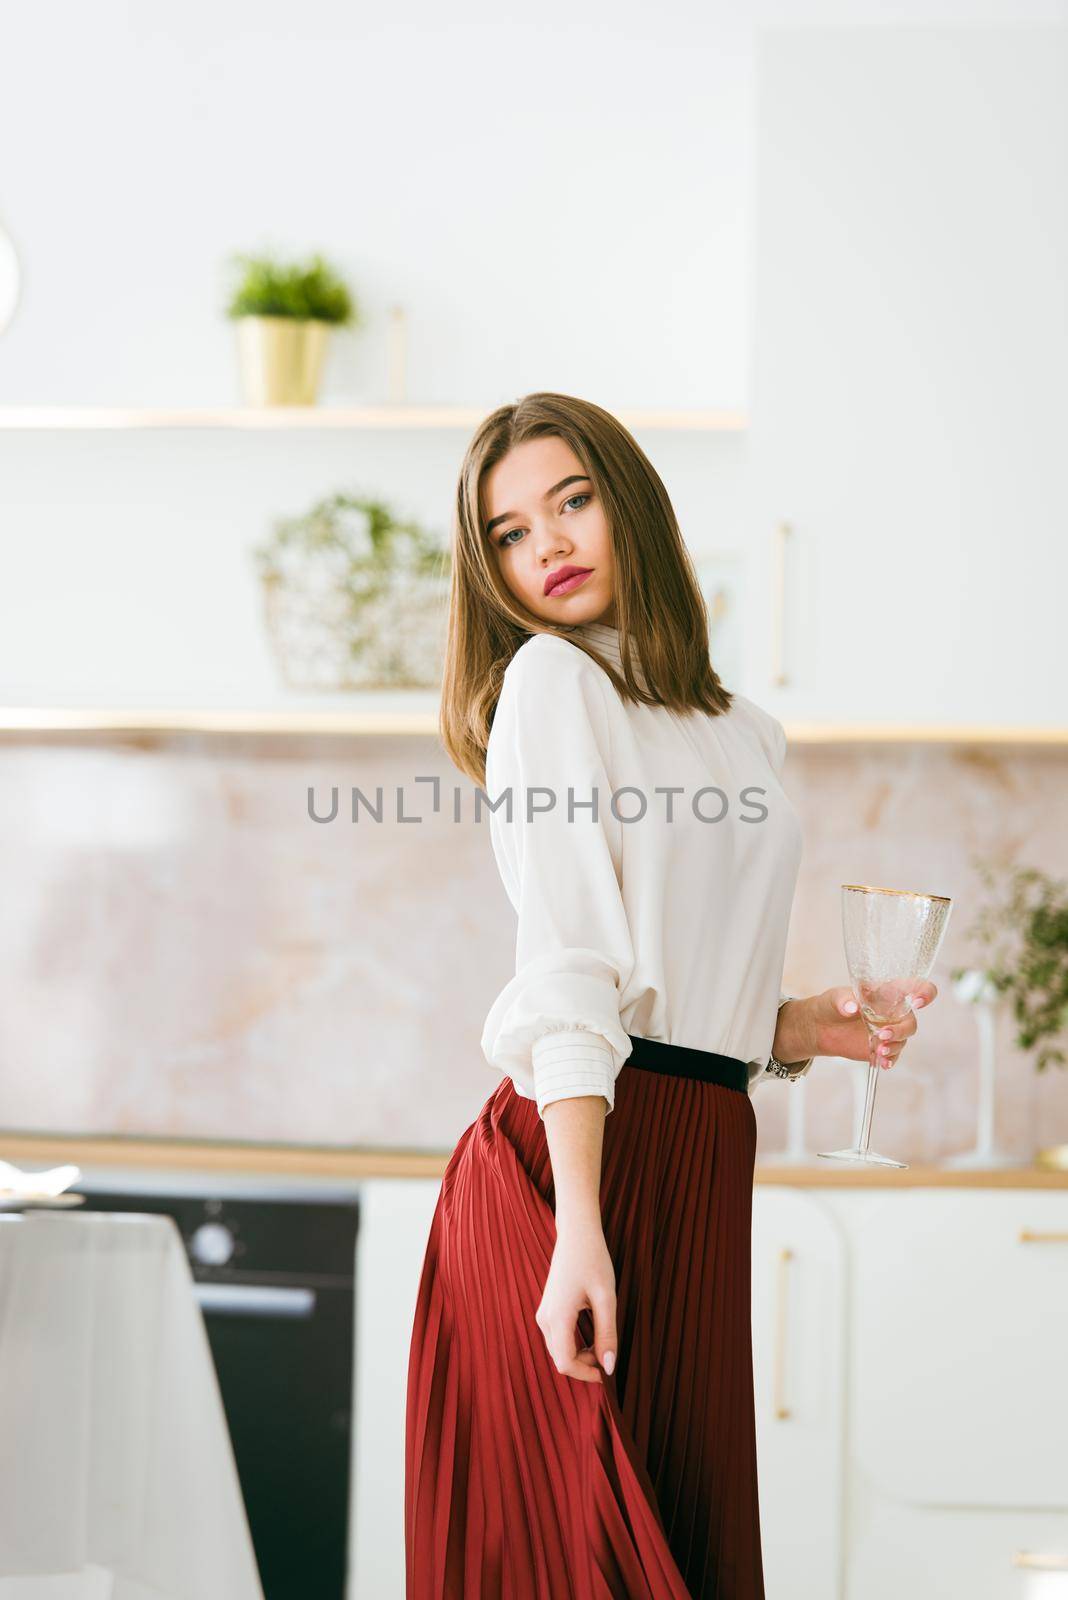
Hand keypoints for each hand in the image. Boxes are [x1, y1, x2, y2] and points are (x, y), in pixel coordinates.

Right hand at [536, 1218, 616, 1384]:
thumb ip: (607, 1333)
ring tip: (602, 1342)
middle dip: (584, 1365)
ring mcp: (543, 1314)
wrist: (576, 1234)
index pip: (565, 1363)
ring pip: (558, 1350)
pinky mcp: (546, 1310)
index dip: (586, 1374)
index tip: (606, 1372)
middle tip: (608, 1355)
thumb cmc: (593, 1261)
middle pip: (560, 1359)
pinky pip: (557, 1338)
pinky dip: (573, 1344)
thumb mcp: (606, 1297)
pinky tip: (591, 1334)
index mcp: (557, 1317)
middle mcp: (544, 1318)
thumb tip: (608, 1367)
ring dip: (579, 1355)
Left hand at [779, 981, 938, 1069]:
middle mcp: (892, 1011)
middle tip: (881, 1035)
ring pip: (904, 1039)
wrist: (821, 1028)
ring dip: (894, 1046)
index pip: (914, 987)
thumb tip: (852, 1007)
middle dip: (900, 1030)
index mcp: (887, 992)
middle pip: (910, 1021)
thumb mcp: (834, 998)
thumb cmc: (831, 1005)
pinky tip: (882, 1063)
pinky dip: (890, 1059)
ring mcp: (889, 1029)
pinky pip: (894, 1054)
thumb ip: (844, 1000)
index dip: (924, 992)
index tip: (918, 1001)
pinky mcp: (883, 1046)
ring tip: (877, 1050)